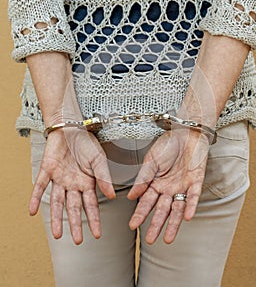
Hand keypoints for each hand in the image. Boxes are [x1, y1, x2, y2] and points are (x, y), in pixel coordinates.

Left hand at [29, 129, 114, 244]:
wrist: (71, 127)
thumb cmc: (87, 143)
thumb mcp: (99, 160)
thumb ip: (104, 178)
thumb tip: (111, 195)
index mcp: (87, 182)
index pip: (91, 205)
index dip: (94, 220)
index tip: (97, 234)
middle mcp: (72, 184)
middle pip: (73, 208)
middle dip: (75, 224)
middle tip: (77, 241)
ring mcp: (59, 178)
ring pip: (57, 202)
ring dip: (56, 217)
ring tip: (57, 234)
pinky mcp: (46, 170)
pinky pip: (40, 186)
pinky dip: (35, 198)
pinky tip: (32, 211)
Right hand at [127, 128, 208, 243]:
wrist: (186, 133)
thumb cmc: (167, 144)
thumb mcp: (151, 160)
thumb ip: (143, 178)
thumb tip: (131, 196)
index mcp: (156, 183)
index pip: (146, 202)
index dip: (140, 214)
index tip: (132, 226)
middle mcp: (168, 188)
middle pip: (162, 210)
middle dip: (156, 225)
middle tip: (150, 240)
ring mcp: (183, 186)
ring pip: (178, 209)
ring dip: (173, 224)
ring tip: (167, 239)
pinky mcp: (196, 182)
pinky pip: (194, 197)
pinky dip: (191, 206)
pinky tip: (187, 217)